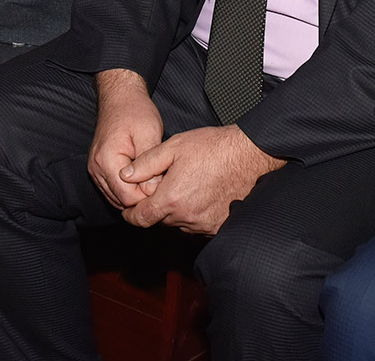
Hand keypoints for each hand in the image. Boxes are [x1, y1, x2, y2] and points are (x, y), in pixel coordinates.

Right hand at [88, 69, 164, 210]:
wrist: (120, 97)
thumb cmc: (135, 111)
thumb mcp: (149, 133)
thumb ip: (150, 164)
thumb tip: (154, 190)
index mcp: (107, 161)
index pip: (128, 197)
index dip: (148, 196)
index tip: (164, 186)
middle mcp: (97, 169)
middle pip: (121, 201)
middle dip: (143, 197)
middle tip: (162, 184)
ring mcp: (96, 170)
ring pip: (117, 199)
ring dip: (136, 195)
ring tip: (154, 181)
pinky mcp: (99, 169)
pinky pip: (114, 190)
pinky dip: (128, 190)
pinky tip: (144, 179)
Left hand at [123, 123, 284, 235]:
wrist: (249, 154)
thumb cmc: (214, 147)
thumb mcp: (173, 147)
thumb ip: (145, 164)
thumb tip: (126, 175)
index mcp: (172, 198)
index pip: (141, 219)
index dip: (131, 215)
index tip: (130, 210)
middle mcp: (187, 217)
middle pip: (160, 220)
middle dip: (157, 207)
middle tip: (164, 188)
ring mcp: (204, 224)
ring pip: (180, 224)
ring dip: (177, 211)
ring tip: (187, 188)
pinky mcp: (219, 226)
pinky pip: (198, 227)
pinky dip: (194, 216)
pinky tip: (201, 196)